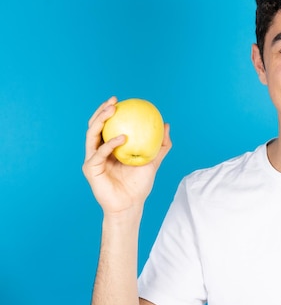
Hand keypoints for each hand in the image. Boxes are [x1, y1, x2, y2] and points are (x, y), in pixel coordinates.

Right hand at [82, 97, 171, 215]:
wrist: (131, 204)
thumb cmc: (139, 184)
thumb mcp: (153, 161)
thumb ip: (161, 145)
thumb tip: (166, 125)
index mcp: (109, 148)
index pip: (106, 125)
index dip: (108, 111)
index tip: (119, 100)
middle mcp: (98, 151)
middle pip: (95, 126)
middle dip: (101, 111)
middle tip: (113, 102)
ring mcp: (92, 159)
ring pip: (92, 135)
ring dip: (100, 121)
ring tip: (112, 111)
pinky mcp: (90, 169)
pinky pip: (99, 153)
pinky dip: (110, 144)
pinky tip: (122, 138)